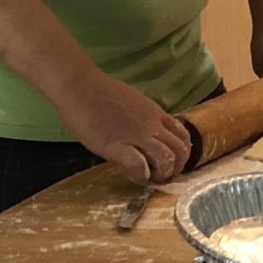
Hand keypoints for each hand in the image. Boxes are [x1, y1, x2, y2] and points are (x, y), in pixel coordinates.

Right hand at [59, 71, 192, 183]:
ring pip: (167, 159)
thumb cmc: (99, 92)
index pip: (183, 136)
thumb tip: (144, 138)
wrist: (79, 85)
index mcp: (155, 114)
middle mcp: (152, 125)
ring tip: (149, 178)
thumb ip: (142, 120)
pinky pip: (139, 165)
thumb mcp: (132, 103)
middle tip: (161, 176)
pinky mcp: (118, 146)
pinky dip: (141, 175)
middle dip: (176, 168)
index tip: (169, 162)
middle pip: (181, 151)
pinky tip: (133, 175)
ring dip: (162, 174)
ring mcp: (137, 135)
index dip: (181, 154)